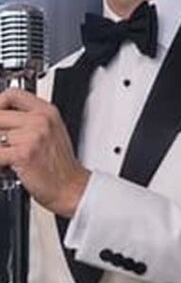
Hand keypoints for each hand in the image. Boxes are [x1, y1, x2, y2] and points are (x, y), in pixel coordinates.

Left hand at [0, 89, 89, 217]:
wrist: (72, 188)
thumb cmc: (60, 165)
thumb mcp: (50, 133)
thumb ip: (28, 120)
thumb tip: (2, 118)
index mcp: (47, 112)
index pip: (12, 95)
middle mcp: (41, 120)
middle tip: (6, 144)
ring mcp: (33, 136)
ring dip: (0, 150)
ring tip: (8, 158)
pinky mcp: (23, 153)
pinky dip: (0, 163)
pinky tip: (6, 167)